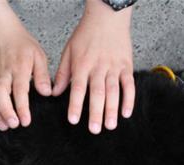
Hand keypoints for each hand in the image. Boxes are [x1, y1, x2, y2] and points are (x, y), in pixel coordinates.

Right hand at [0, 1, 51, 129]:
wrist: (1, 33)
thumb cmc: (21, 45)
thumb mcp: (38, 56)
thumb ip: (43, 75)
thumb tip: (46, 92)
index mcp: (19, 67)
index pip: (20, 90)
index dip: (22, 107)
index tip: (26, 121)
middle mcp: (4, 72)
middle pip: (0, 93)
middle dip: (5, 111)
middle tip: (13, 124)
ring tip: (3, 126)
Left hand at [52, 0, 134, 133]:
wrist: (108, 16)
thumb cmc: (86, 33)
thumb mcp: (69, 51)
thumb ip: (63, 73)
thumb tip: (54, 92)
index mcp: (82, 65)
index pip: (78, 88)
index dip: (75, 104)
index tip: (73, 119)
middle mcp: (99, 67)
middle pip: (97, 93)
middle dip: (96, 112)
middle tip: (94, 129)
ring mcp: (114, 67)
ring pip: (114, 91)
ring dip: (112, 110)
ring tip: (110, 125)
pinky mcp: (126, 66)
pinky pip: (129, 84)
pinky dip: (129, 99)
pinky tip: (126, 112)